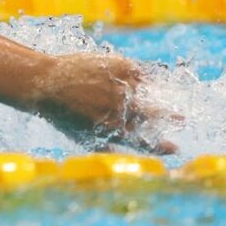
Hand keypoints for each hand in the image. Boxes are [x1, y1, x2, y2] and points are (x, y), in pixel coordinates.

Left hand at [31, 53, 179, 154]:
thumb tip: (133, 159)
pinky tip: (132, 80)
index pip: (145, 142)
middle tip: (181, 118)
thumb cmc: (62, 114)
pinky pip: (141, 73)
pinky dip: (141, 77)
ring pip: (148, 92)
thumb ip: (108, 148)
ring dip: (151, 95)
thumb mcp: (82, 138)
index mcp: (111, 129)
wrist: (44, 83)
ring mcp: (121, 85)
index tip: (174, 148)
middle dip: (170, 116)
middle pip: (154, 114)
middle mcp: (119, 108)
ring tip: (138, 95)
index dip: (161, 147)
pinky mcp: (121, 66)